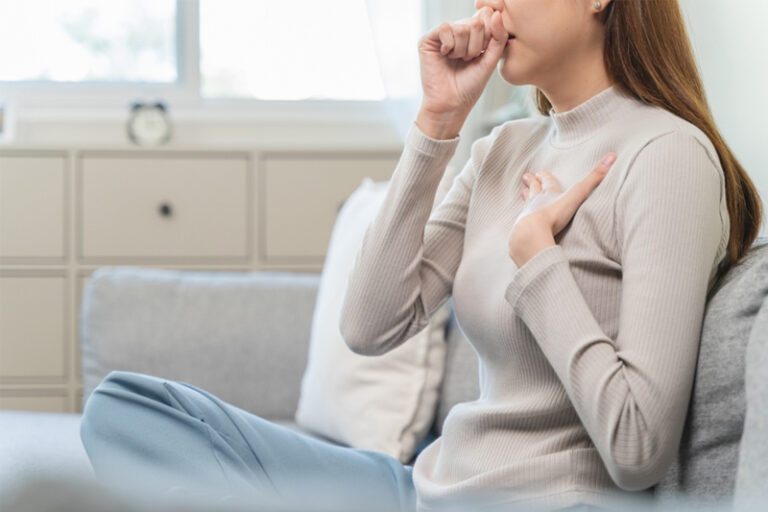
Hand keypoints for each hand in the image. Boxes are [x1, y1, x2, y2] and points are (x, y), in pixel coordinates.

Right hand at [415, 7, 508, 138]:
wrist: (451, 104)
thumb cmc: (470, 86)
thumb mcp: (491, 59)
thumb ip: (498, 36)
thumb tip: (495, 14)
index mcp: (473, 34)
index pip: (486, 16)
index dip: (489, 35)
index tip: (482, 54)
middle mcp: (458, 30)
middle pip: (476, 22)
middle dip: (477, 46)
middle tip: (468, 60)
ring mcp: (442, 34)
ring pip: (461, 27)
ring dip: (463, 50)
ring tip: (457, 61)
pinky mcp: (428, 39)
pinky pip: (445, 28)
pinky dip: (450, 46)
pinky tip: (445, 56)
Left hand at [508, 153, 617, 266]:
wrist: (531, 233)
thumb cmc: (554, 214)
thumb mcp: (577, 194)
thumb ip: (594, 178)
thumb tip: (612, 156)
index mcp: (548, 194)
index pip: (547, 182)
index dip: (545, 177)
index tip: (541, 172)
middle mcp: (535, 202)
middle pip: (534, 189)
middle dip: (532, 183)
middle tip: (526, 176)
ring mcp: (526, 216)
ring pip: (526, 203)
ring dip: (526, 197)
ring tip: (522, 192)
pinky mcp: (521, 231)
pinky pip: (521, 223)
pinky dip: (522, 220)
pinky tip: (521, 222)